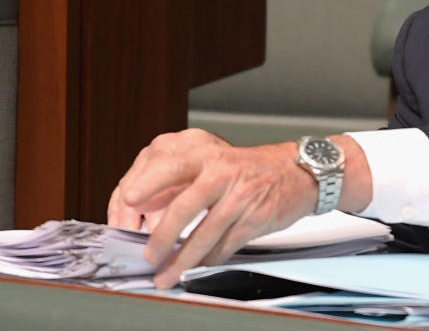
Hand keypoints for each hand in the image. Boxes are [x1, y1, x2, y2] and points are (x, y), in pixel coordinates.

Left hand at [107, 128, 316, 287]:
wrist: (298, 171)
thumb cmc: (252, 168)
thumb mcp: (218, 160)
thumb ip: (186, 180)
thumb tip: (148, 210)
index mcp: (209, 156)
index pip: (171, 167)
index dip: (148, 184)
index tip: (128, 201)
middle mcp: (223, 174)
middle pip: (184, 207)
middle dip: (161, 237)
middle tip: (148, 257)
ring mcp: (240, 197)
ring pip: (204, 235)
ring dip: (182, 260)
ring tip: (167, 275)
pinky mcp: (255, 219)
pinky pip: (225, 246)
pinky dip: (209, 260)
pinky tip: (199, 265)